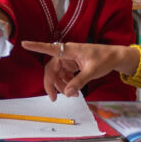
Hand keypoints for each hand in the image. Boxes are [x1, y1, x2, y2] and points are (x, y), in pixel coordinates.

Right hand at [21, 41, 139, 99]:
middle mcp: (67, 53)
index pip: (50, 48)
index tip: (24, 43)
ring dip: (62, 85)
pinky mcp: (73, 64)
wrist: (115, 57)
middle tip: (54, 98)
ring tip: (72, 95)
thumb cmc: (105, 59)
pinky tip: (74, 91)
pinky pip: (65, 75)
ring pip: (58, 73)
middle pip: (52, 68)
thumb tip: (66, 93)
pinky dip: (67, 83)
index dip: (36, 46)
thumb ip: (79, 82)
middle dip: (52, 83)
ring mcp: (70, 59)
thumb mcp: (92, 72)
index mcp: (70, 50)